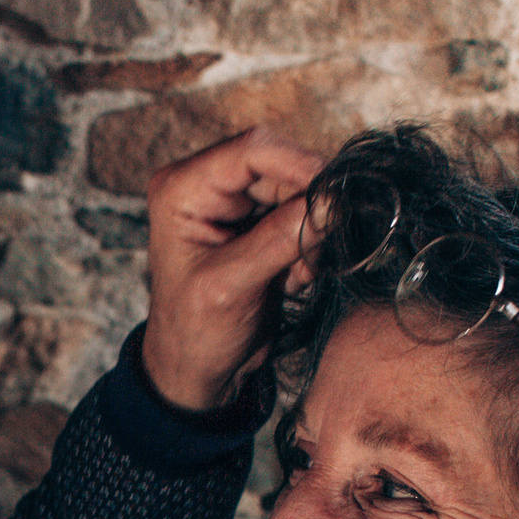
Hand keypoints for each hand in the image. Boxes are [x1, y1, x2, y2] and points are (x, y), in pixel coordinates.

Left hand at [141, 127, 323, 411]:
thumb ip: (280, 239)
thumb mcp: (232, 286)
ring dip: (309, 233)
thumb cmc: (195, 332)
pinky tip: (290, 279)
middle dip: (307, 208)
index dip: (299, 165)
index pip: (253, 149)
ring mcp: (236, 203)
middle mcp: (207, 185)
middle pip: (282, 167)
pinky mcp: (259, 224)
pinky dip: (308, 246)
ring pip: (299, 192)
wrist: (197, 369)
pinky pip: (303, 216)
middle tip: (311, 255)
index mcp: (183, 188)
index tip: (335, 197)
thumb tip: (332, 202)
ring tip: (294, 275)